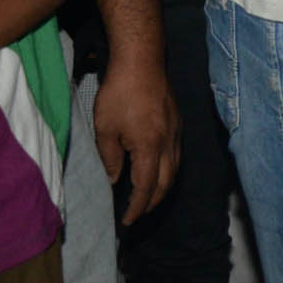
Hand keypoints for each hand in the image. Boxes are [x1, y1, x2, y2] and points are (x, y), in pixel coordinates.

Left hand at [90, 54, 181, 222]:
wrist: (142, 61)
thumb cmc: (119, 94)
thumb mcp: (105, 129)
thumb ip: (111, 158)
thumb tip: (115, 179)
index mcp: (150, 147)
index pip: (147, 187)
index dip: (137, 207)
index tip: (127, 221)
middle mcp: (169, 143)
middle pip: (167, 182)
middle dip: (153, 202)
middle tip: (137, 213)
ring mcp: (176, 132)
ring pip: (175, 169)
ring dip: (162, 187)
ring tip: (146, 196)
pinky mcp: (177, 122)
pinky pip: (176, 155)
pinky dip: (167, 170)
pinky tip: (155, 168)